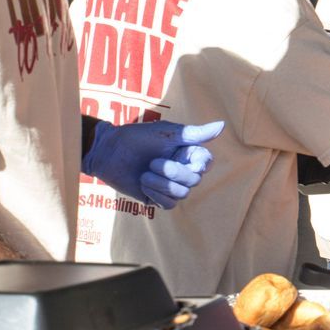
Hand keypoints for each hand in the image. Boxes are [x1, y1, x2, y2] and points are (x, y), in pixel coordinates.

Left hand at [85, 119, 222, 207]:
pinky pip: (169, 204)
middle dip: (172, 173)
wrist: (107, 152)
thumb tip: (222, 125)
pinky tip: (143, 184)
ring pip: (182, 194)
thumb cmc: (136, 137)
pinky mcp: (157, 198)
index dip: (199, 164)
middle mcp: (182, 170)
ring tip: (144, 174)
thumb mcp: (166, 133)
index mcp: (187, 153)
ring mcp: (170, 185)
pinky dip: (156, 194)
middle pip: (194, 180)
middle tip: (152, 162)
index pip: (206, 163)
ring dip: (161, 184)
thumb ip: (195, 133)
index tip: (183, 156)